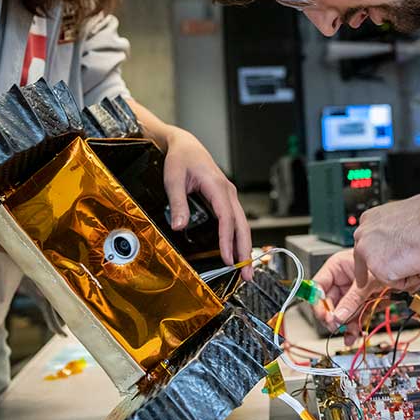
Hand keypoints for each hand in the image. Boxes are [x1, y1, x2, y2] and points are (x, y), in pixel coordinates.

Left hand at [161, 126, 252, 279]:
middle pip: (242, 225)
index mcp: (218, 187)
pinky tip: (237, 252)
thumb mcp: (173, 179)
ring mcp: (229, 196)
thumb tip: (180, 227)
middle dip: (245, 251)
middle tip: (246, 275)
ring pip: (242, 225)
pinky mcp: (225, 199)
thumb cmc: (180, 159)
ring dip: (244, 247)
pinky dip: (238, 238)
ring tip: (245, 270)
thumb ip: (178, 203)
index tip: (228, 259)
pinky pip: (236, 221)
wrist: (186, 145)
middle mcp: (228, 192)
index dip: (227, 240)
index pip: (227, 218)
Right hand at [312, 250, 382, 344]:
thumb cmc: (387, 260)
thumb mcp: (368, 280)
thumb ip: (352, 299)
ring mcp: (350, 294)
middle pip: (327, 303)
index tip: (324, 315)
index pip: (318, 286)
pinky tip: (351, 336)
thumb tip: (338, 316)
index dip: (318, 302)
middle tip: (336, 325)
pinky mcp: (360, 304)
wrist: (408, 269)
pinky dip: (352, 328)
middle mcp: (341, 281)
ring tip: (347, 334)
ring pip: (340, 313)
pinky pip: (352, 318)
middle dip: (332, 317)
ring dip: (343, 326)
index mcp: (336, 268)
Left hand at [352, 193, 419, 289]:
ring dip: (406, 272)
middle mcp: (364, 234)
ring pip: (386, 274)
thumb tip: (401, 251)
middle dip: (375, 272)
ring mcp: (368, 252)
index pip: (367, 243)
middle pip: (366, 261)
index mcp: (370, 219)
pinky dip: (413, 278)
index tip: (375, 262)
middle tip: (381, 279)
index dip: (375, 255)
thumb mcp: (404, 220)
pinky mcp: (379, 269)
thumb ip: (396, 235)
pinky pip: (398, 283)